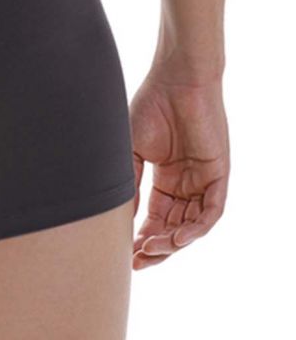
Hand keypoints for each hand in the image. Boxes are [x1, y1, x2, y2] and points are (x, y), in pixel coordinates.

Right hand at [129, 72, 228, 270]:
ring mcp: (203, 180)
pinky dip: (196, 228)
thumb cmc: (151, 106)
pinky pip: (211, 211)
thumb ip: (129, 184)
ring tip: (151, 249)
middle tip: (137, 260)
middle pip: (174, 228)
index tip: (126, 255)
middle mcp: (186, 184)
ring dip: (173, 242)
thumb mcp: (131, 151)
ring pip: (192, 225)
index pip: (156, 219)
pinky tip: (177, 237)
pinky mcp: (219, 175)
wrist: (176, 79)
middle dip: (156, 247)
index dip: (142, 239)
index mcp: (165, 178)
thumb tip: (119, 220)